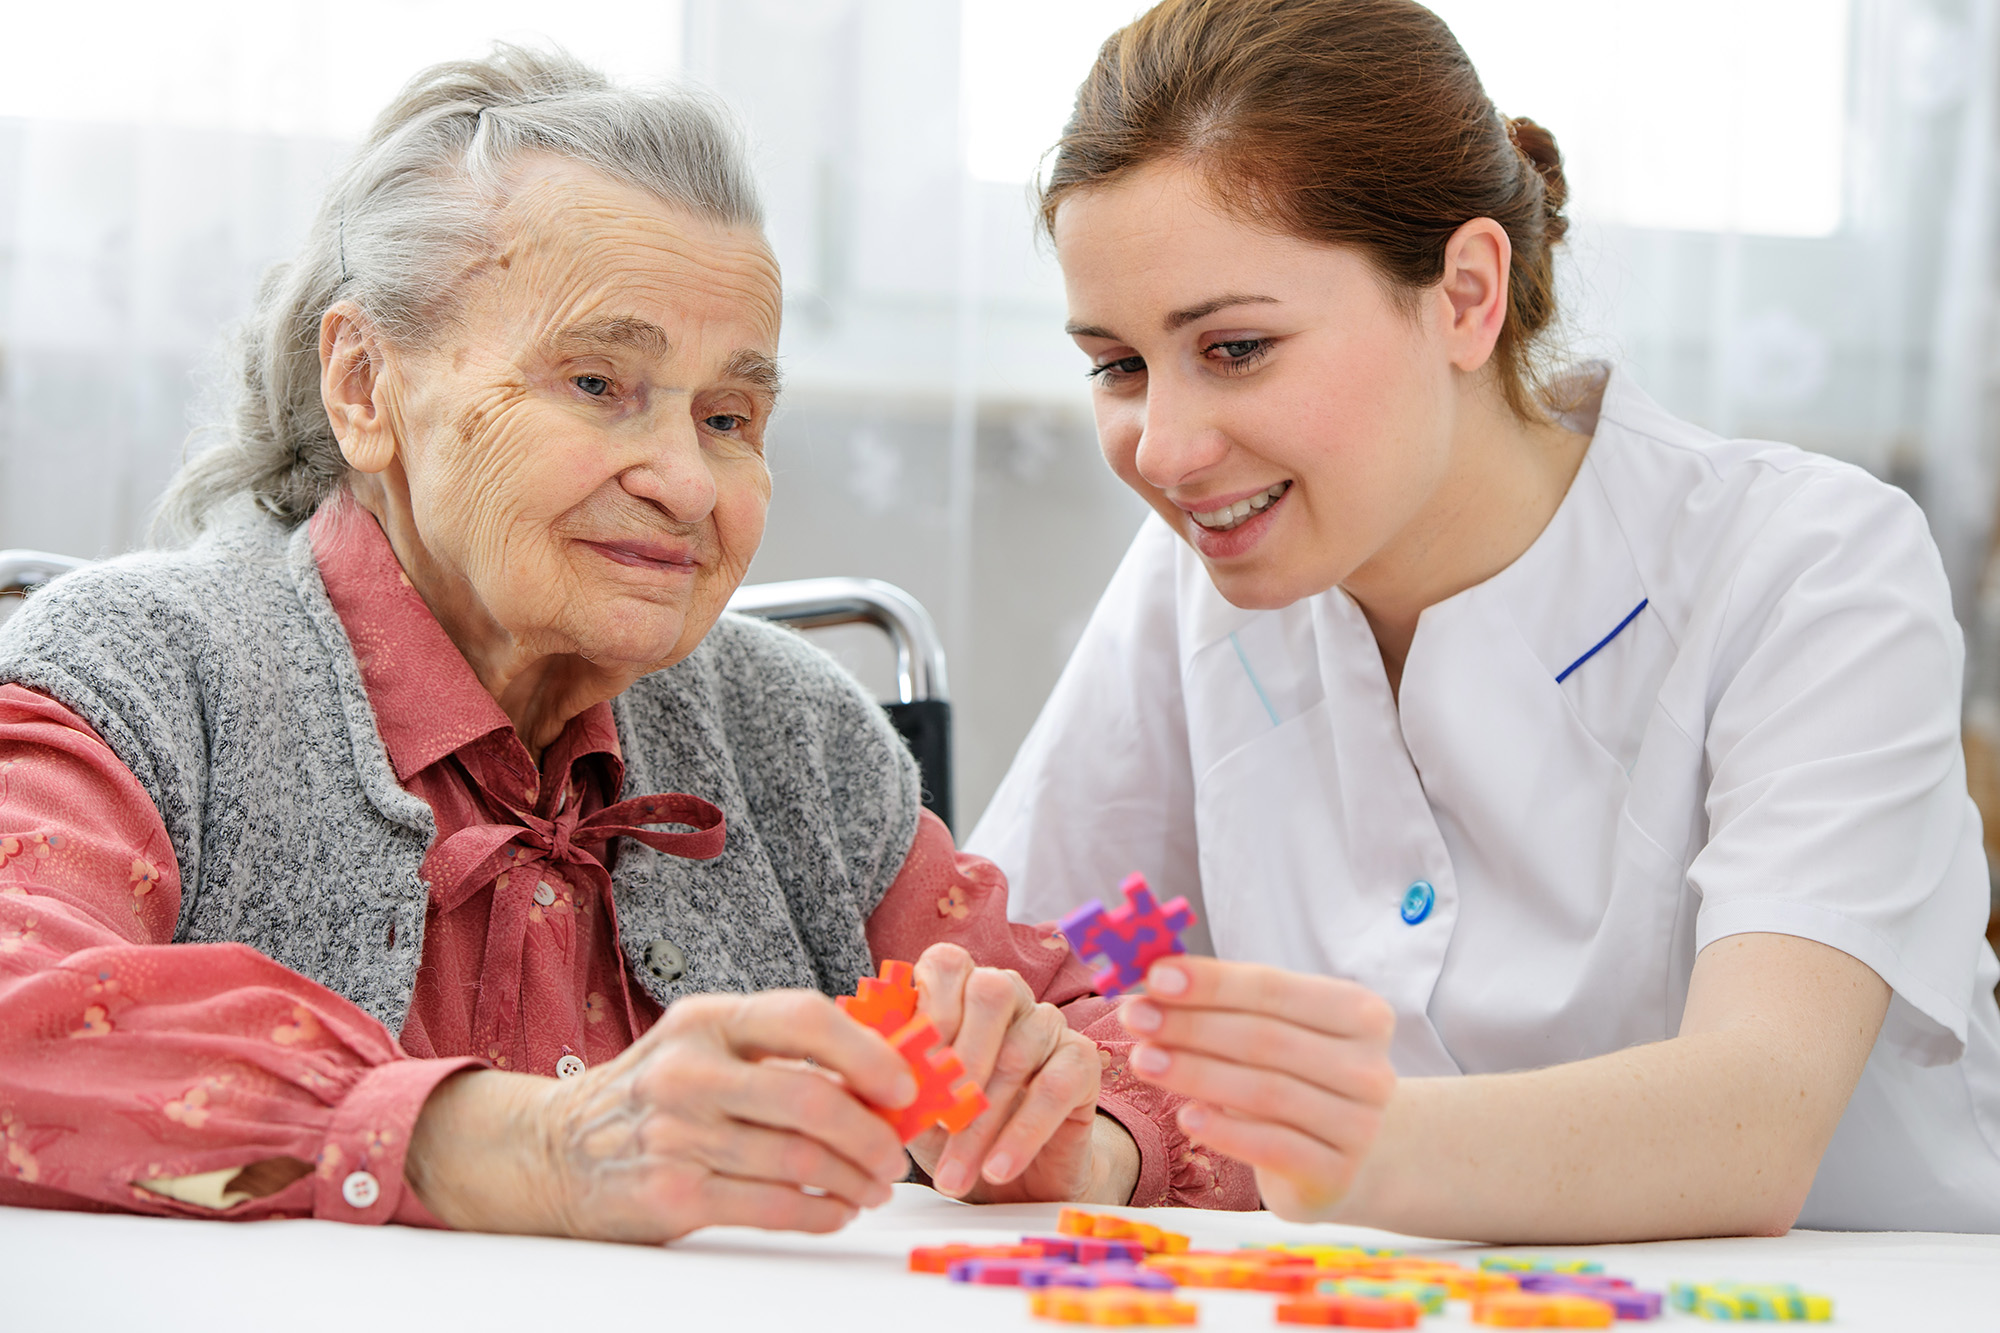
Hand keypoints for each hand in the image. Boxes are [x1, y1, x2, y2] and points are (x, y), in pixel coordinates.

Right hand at [405, 990, 917, 1240]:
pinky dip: (820, 1212)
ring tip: (873, 1186)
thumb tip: (884, 1065)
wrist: (554, 1149)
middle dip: (872, 1132)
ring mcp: (677, 1133)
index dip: (868, 1052)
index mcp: (707, 1018)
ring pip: (799, 1159)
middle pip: (811, 1098)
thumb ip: (778, 1048)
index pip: (805, 1017)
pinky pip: (771, 1206)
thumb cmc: (654, 1094)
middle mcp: (689, 1069)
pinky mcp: (671, 1194)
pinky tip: (836, 1210)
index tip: (905, 1083)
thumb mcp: (703, 1044)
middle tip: (896, 1153)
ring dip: (854, 1179)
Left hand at [904, 942, 1125, 1202]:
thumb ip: (890, 1076)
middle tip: (936, 1121)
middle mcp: (1008, 993)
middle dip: (960, 1059)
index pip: (948, 964)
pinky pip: (1056, 1087)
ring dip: (982, 1122)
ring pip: (1018, 1053)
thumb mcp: (912, 1102)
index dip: (929, 1010)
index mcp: (959, 987)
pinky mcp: (1081, 1061)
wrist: (1015, 1176)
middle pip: (991, 993)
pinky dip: (1022, 1133)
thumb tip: (858, 1070)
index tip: (909, 1071)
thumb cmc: (952, 1127)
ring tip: (953, 1176)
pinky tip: (998, 1169)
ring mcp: (1048, 1022)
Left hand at [1118, 956, 1395, 1220]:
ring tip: (1142, 1060)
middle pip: (1266, 1039)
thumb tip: (1154, 978)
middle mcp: (1370, 1068)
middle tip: (1134, 1018)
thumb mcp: (1273, 1031)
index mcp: (1361, 1013)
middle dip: (1191, 1026)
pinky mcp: (1337, 1175)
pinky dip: (1225, 1130)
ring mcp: (1360, 1126)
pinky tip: (1186, 1117)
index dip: (1212, 982)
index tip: (1155, 977)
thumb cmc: (1294, 1079)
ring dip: (1195, 1073)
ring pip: (1266, 1092)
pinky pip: (1273, 1147)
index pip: (1275, 988)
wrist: (1338, 1159)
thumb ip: (1227, 1003)